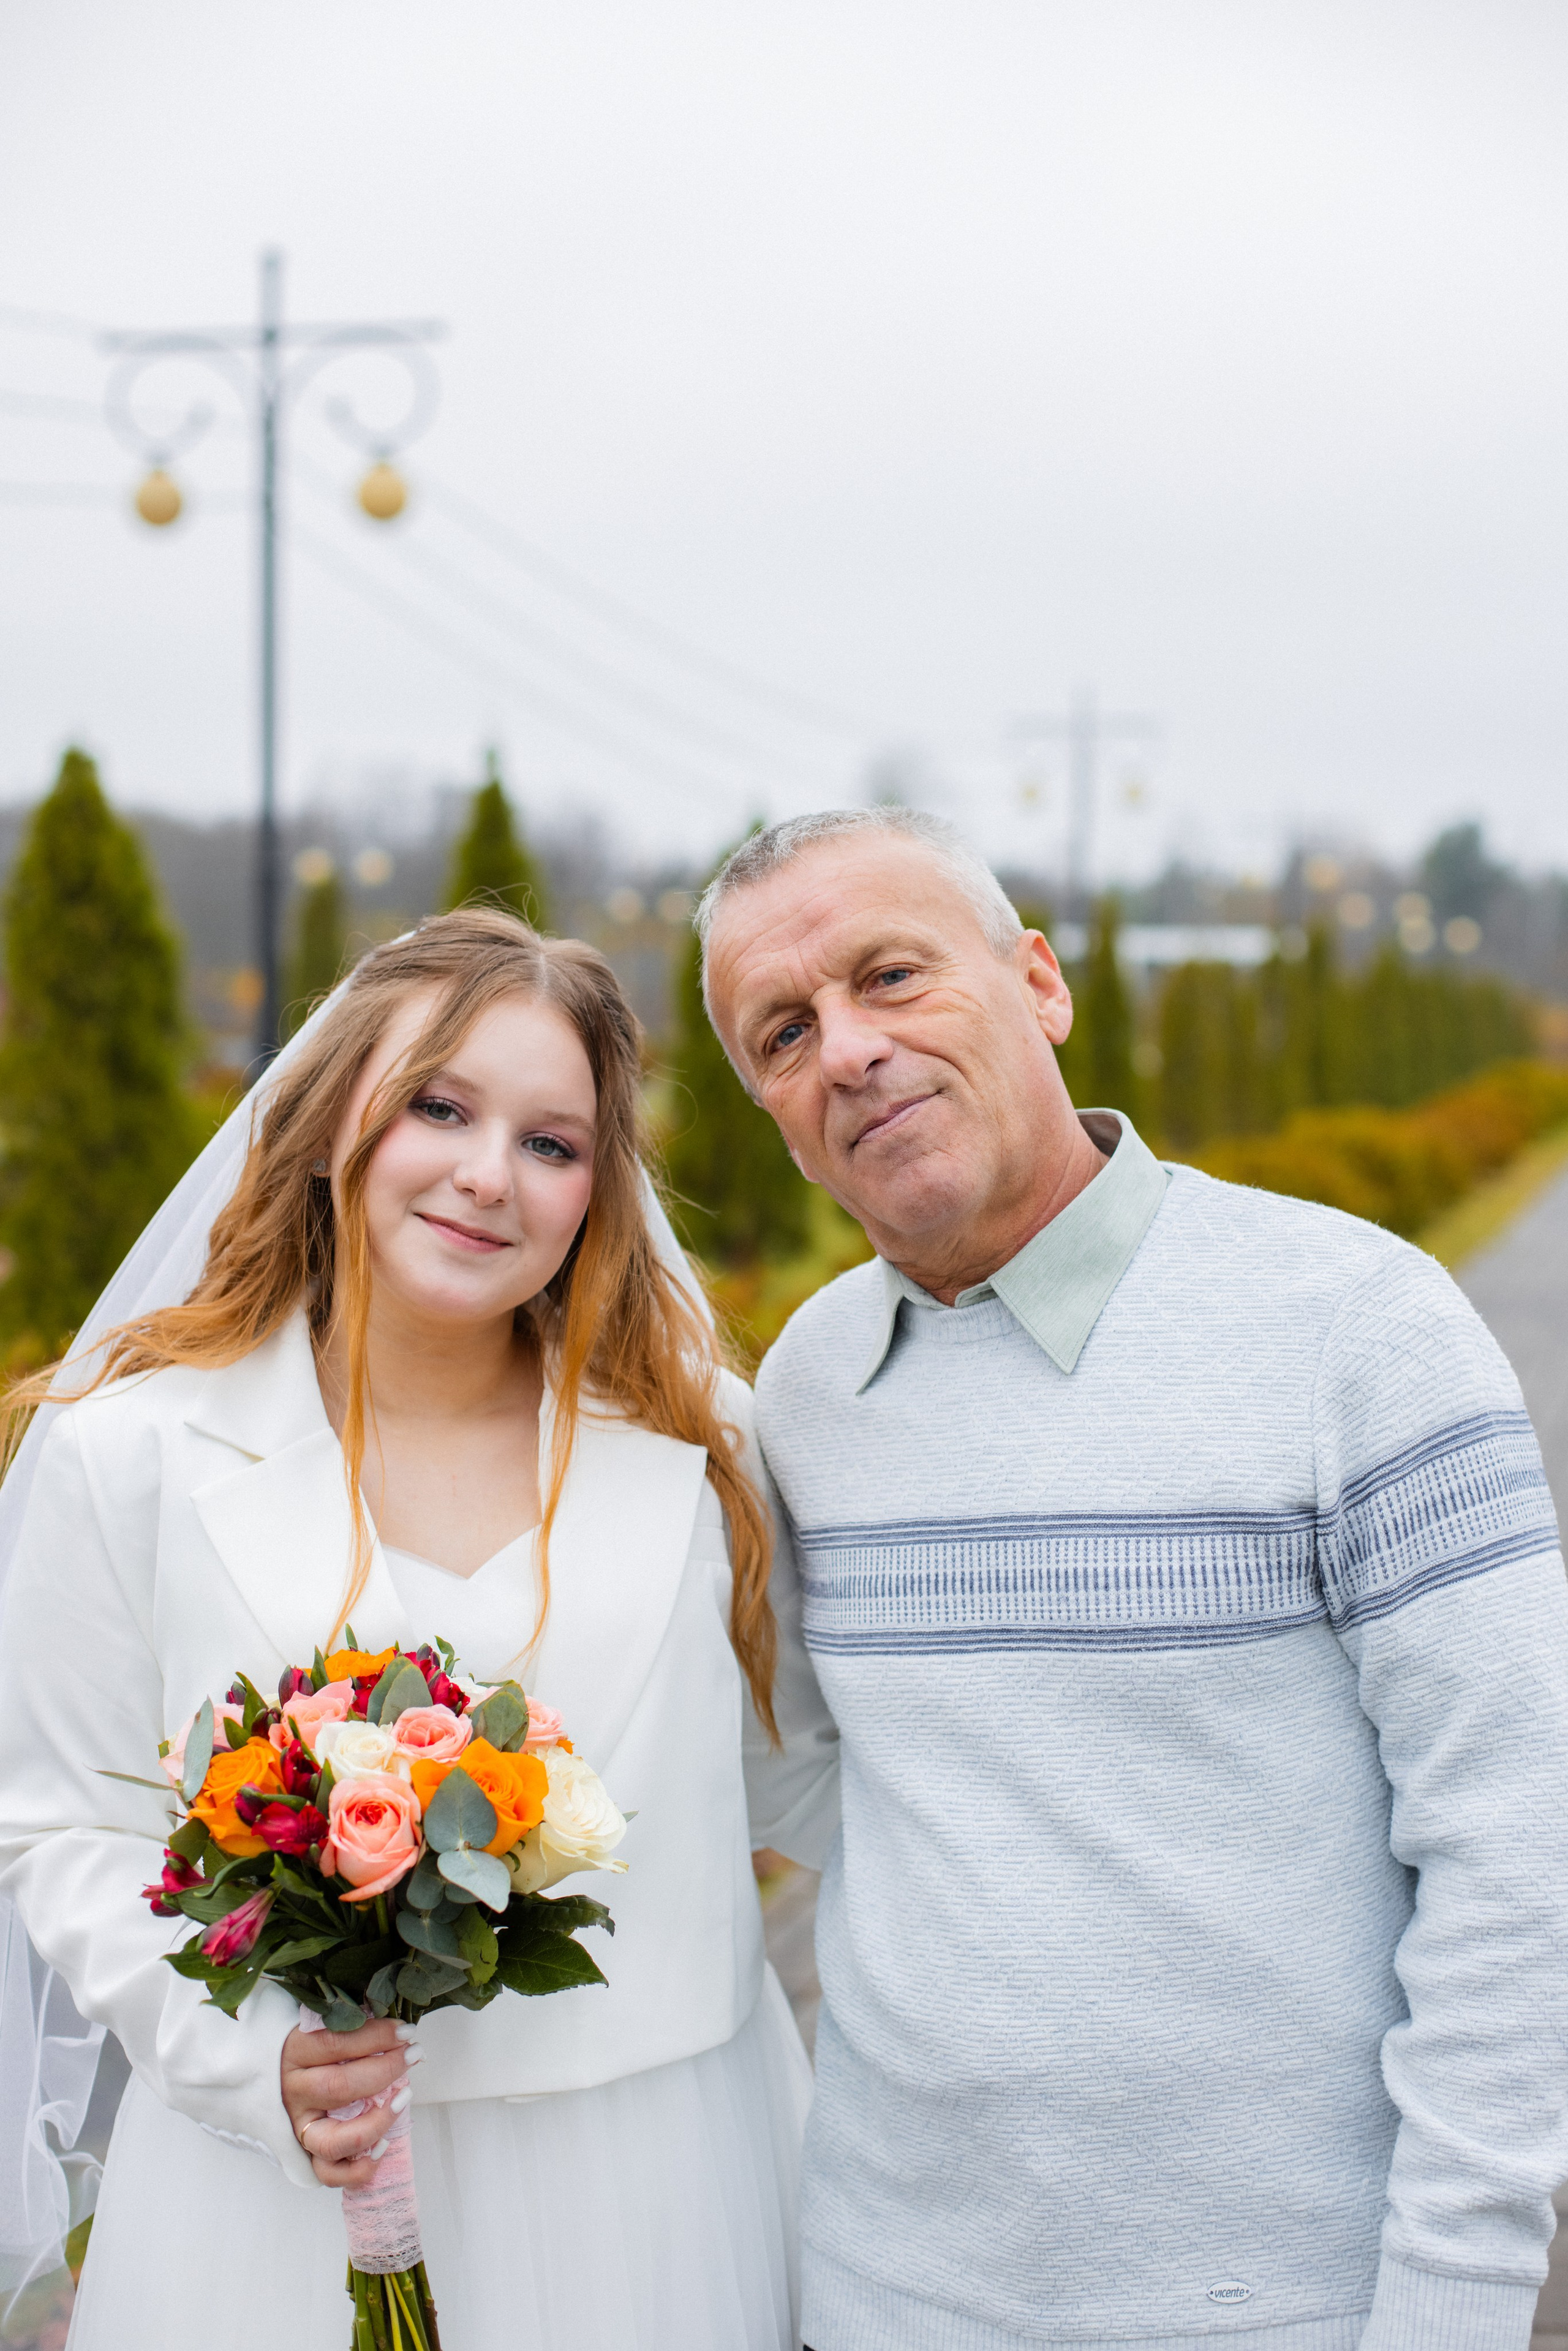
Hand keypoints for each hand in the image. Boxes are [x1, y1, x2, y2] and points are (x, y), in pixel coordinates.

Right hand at [280, 2017, 421, 2186]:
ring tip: (403, 2099)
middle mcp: (293, 2093)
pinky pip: (330, 2174)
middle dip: (384, 2070)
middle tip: (413, 2056)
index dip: (375, 2037)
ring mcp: (299, 2128)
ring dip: (376, 2122)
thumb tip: (402, 2033)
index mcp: (294, 2053)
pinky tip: (382, 2146)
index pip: (336, 2043)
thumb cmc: (312, 2052)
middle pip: (339, 2087)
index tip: (406, 2032)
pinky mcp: (306, 2155)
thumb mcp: (323, 2031)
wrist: (273, 2081)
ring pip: (335, 2139)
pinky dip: (359, 2168)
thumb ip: (354, 2029)